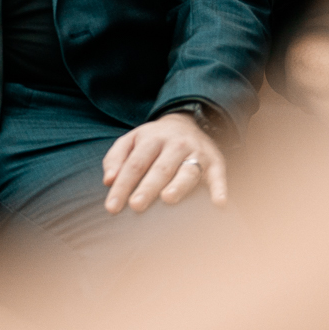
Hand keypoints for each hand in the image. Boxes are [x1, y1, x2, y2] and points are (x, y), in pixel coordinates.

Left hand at [101, 112, 226, 213]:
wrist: (187, 123)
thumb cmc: (152, 141)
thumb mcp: (131, 141)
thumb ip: (116, 158)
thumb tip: (108, 180)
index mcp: (151, 139)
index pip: (135, 164)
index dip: (122, 185)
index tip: (112, 207)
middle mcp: (175, 144)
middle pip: (160, 168)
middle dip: (147, 187)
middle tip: (135, 205)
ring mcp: (197, 153)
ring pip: (188, 171)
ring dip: (179, 185)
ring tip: (168, 199)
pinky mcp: (216, 162)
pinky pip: (219, 176)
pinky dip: (220, 189)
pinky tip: (219, 203)